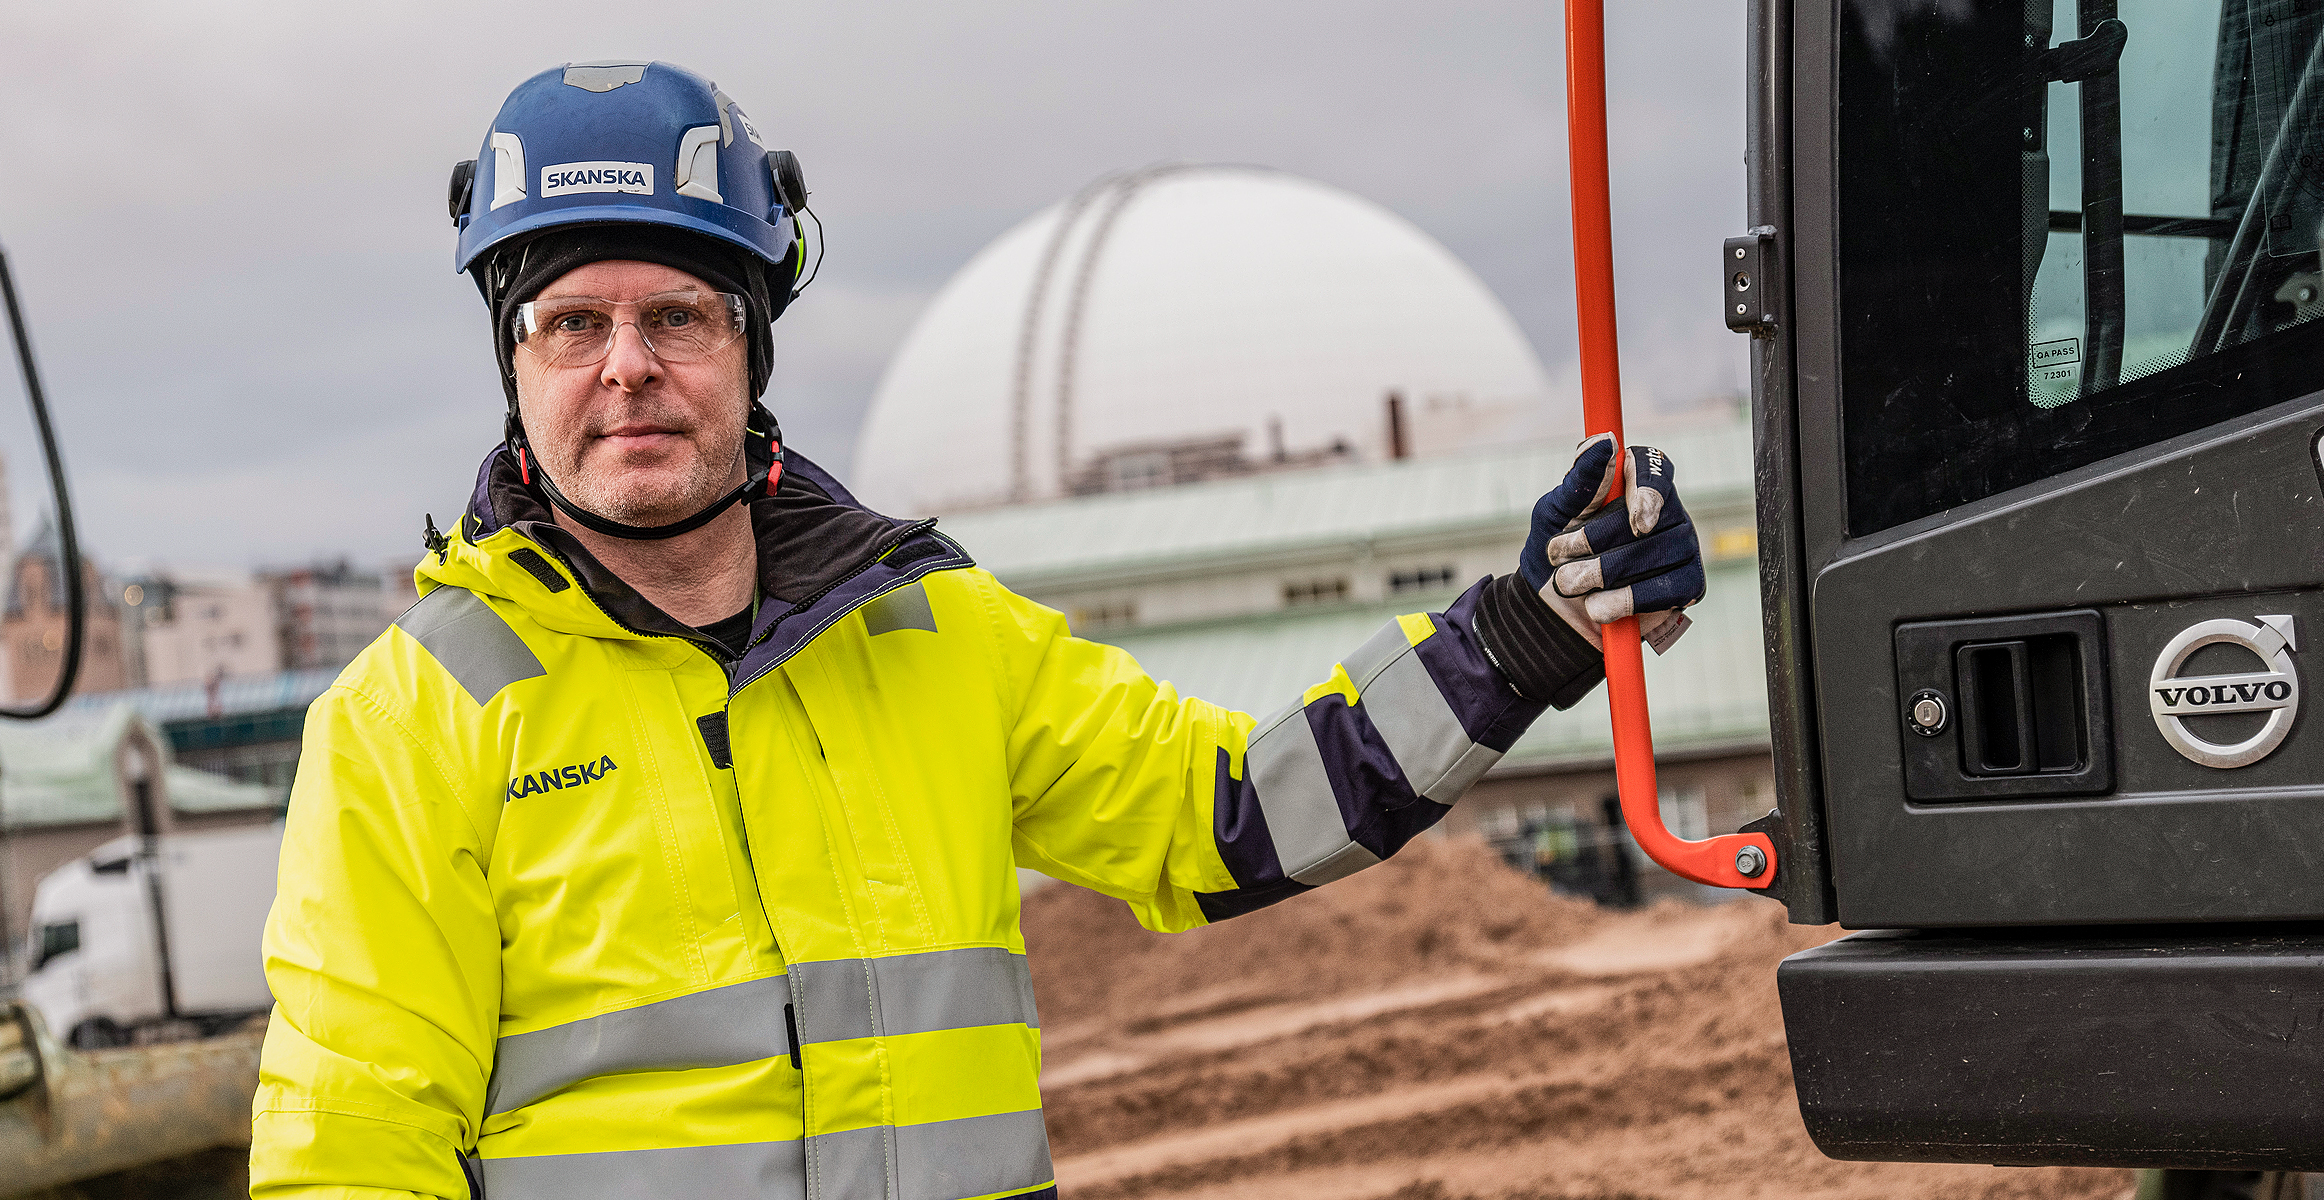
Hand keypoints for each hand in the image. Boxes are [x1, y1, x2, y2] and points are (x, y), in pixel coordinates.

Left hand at [1518, 433, 1705, 653]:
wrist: (1555, 610)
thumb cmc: (1557, 551)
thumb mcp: (1554, 514)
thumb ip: (1580, 480)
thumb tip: (1606, 441)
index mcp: (1634, 484)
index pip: (1654, 468)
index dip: (1647, 489)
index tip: (1633, 517)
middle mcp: (1666, 510)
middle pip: (1648, 518)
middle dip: (1596, 542)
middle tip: (1559, 558)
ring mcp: (1682, 546)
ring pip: (1655, 555)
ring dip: (1603, 575)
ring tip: (1569, 584)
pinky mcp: (1688, 585)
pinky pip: (1666, 591)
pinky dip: (1625, 601)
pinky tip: (1598, 607)